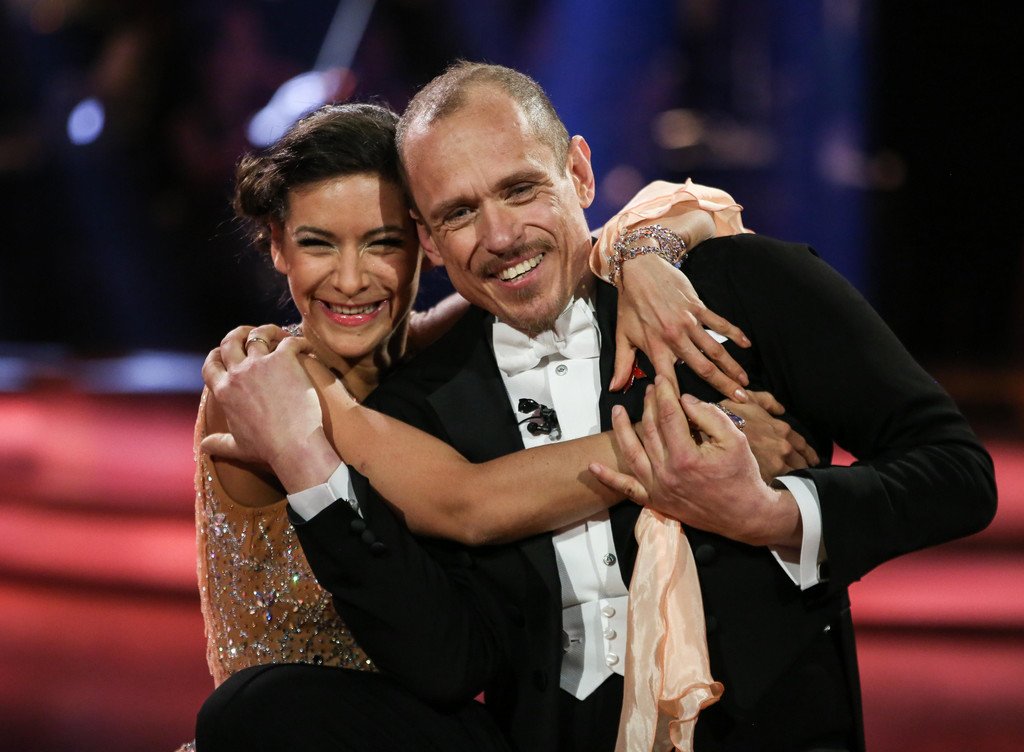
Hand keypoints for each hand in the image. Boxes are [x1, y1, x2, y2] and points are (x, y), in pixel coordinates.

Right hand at [201, 328, 341, 491]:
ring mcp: (260, 364)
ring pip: (258, 334)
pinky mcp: (284, 360)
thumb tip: (203, 447)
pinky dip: (299, 340)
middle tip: (249, 333)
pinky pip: (290, 341)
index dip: (215, 355)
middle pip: (230, 342)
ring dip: (269, 330)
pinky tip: (306, 347)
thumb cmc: (266, 448)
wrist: (293, 445)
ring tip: (280, 334)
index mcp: (224, 392)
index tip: (222, 352)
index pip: (210, 365)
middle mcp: (238, 374)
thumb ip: (219, 443)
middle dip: (237, 333)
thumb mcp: (237, 447)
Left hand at [589, 376, 800, 547]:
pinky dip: (608, 478)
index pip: (668, 415)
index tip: (662, 378)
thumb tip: (684, 400)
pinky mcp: (655, 501)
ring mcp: (658, 488)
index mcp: (685, 456)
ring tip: (616, 410)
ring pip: (632, 453)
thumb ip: (708, 416)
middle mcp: (666, 473)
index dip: (664, 393)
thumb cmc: (742, 476)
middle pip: (650, 430)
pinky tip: (592, 466)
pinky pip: (626, 489)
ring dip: (621, 430)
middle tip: (648, 388)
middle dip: (648, 405)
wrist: (745, 515)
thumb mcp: (734, 439)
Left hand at [612, 254, 750, 399]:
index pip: (670, 379)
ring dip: (731, 366)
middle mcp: (674, 338)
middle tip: (739, 400)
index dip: (682, 397)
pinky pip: (719, 322)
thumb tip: (614, 389)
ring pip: (715, 349)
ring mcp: (688, 322)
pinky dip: (734, 333)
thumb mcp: (622, 335)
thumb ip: (622, 364)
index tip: (697, 412)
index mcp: (656, 348)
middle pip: (702, 368)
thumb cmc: (630, 304)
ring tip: (745, 381)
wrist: (639, 269)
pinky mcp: (697, 307)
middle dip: (722, 386)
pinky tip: (747, 345)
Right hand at [720, 390, 819, 481]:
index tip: (812, 460)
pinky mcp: (765, 478)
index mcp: (782, 430)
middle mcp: (783, 448)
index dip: (808, 453)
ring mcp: (775, 464)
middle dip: (804, 469)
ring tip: (796, 487)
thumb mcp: (749, 398)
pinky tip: (780, 493)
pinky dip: (782, 488)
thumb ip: (767, 401)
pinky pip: (780, 486)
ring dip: (795, 480)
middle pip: (802, 463)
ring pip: (794, 476)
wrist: (714, 433)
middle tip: (807, 476)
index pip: (802, 445)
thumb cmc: (729, 414)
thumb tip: (780, 409)